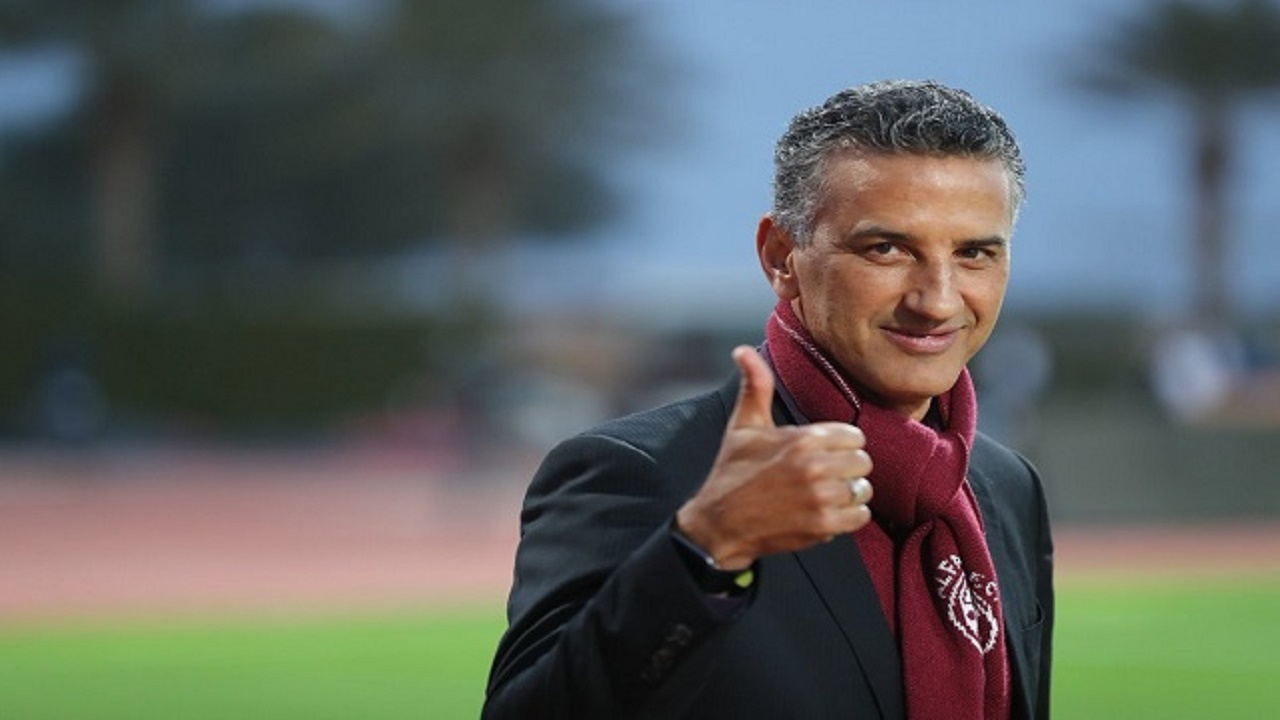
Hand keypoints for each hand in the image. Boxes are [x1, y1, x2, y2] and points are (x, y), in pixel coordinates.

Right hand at [675, 346, 873, 569]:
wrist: (719, 524)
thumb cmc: (732, 473)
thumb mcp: (743, 426)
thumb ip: (755, 385)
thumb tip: (743, 350)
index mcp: (802, 438)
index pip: (854, 436)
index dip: (840, 445)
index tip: (823, 453)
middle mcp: (815, 466)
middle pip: (863, 462)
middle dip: (846, 469)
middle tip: (824, 475)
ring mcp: (820, 498)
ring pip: (863, 490)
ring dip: (848, 494)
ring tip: (825, 494)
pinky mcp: (822, 526)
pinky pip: (860, 516)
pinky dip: (848, 516)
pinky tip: (826, 512)